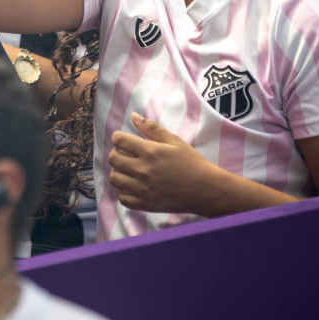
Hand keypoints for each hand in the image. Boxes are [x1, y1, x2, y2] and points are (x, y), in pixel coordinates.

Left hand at [107, 114, 227, 214]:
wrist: (205, 190)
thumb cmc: (192, 163)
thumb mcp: (175, 141)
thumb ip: (152, 128)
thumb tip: (133, 115)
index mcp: (151, 152)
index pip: (119, 140)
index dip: (119, 138)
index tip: (125, 141)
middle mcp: (143, 170)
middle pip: (113, 158)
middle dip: (117, 153)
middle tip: (127, 155)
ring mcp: (143, 189)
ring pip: (114, 178)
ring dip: (118, 172)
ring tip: (129, 170)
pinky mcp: (145, 204)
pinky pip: (122, 198)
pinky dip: (123, 191)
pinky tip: (133, 186)